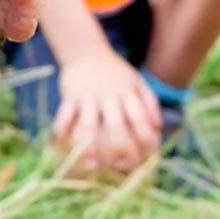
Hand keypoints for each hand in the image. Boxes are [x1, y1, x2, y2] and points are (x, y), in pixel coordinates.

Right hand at [51, 52, 160, 177]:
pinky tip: (61, 146)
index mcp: (127, 93)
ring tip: (91, 167)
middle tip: (123, 167)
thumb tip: (158, 128)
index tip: (149, 158)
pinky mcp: (70, 96)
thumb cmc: (115, 72)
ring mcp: (88, 96)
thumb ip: (150, 102)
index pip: (140, 118)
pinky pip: (65, 115)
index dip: (146, 139)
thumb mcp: (136, 81)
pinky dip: (62, 129)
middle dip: (121, 148)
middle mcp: (109, 96)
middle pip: (116, 126)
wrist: (86, 51)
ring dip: (90, 146)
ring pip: (89, 124)